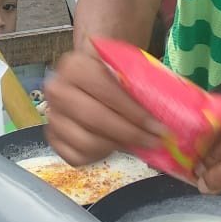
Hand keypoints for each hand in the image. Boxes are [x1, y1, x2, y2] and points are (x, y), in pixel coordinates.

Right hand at [44, 50, 164, 164]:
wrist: (89, 69)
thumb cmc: (111, 69)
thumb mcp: (124, 65)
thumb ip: (139, 83)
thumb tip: (168, 111)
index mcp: (75, 66)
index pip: (107, 93)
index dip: (135, 113)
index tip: (159, 126)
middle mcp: (57, 90)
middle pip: (95, 120)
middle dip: (130, 134)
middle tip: (155, 141)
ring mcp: (52, 116)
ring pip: (86, 142)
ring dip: (117, 147)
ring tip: (137, 144)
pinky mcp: (52, 137)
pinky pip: (76, 157)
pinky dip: (99, 156)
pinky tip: (115, 146)